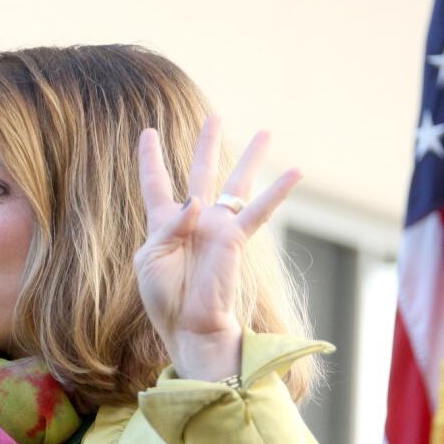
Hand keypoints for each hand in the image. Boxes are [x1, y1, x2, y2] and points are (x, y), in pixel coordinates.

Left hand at [135, 115, 302, 381]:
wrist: (188, 326)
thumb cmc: (164, 298)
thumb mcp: (150, 259)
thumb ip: (169, 226)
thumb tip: (197, 201)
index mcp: (165, 224)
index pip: (157, 183)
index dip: (151, 158)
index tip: (147, 132)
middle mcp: (194, 220)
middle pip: (201, 172)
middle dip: (206, 145)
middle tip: (215, 117)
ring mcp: (217, 227)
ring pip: (236, 184)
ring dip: (250, 158)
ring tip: (266, 133)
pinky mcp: (235, 239)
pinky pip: (259, 210)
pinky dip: (278, 191)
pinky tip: (296, 171)